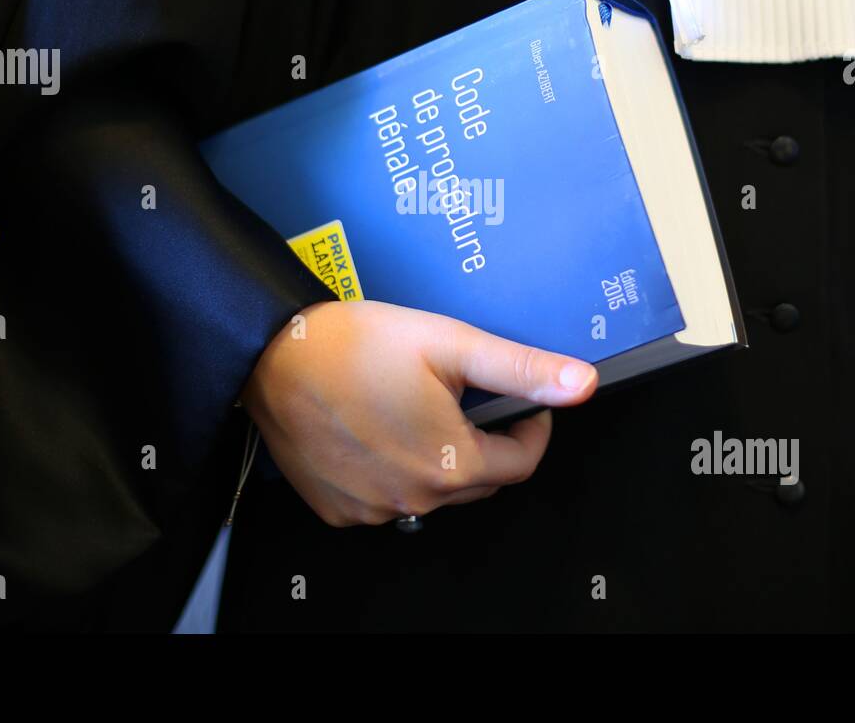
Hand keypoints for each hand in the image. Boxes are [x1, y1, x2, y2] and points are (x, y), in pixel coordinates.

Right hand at [242, 300, 597, 526]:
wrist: (272, 355)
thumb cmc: (354, 345)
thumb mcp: (450, 343)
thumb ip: (520, 369)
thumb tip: (582, 384)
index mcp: (452, 463)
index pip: (522, 463)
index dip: (531, 428)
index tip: (522, 404)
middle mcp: (416, 499)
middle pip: (479, 480)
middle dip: (483, 442)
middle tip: (459, 396)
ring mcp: (374, 509)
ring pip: (433, 491)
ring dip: (437, 459)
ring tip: (412, 408)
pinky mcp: (340, 510)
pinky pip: (386, 499)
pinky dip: (393, 472)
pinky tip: (377, 431)